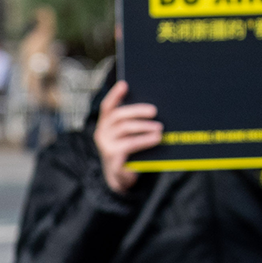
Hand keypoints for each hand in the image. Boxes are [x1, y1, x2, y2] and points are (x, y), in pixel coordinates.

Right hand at [92, 80, 159, 194]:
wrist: (120, 178)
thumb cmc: (127, 152)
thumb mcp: (127, 136)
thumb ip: (132, 123)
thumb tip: (152, 109)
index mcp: (105, 125)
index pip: (107, 107)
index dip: (114, 95)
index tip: (124, 84)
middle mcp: (102, 133)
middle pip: (118, 116)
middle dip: (137, 111)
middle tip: (154, 111)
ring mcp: (106, 146)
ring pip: (125, 129)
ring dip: (144, 127)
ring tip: (159, 129)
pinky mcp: (113, 158)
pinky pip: (130, 145)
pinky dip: (144, 141)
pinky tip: (156, 139)